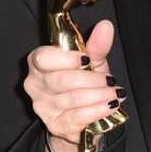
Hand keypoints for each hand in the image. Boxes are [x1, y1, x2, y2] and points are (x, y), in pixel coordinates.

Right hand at [23, 19, 126, 151]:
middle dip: (91, 80)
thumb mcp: (92, 61)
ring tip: (115, 93)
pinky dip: (97, 110)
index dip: (66, 59)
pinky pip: (77, 117)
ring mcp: (43, 107)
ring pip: (72, 99)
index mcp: (38, 63)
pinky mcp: (55, 125)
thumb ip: (96, 45)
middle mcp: (35, 85)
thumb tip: (106, 26)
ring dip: (98, 95)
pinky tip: (110, 106)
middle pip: (60, 80)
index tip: (87, 59)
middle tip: (111, 80)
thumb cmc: (84, 81)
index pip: (42, 58)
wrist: (84, 114)